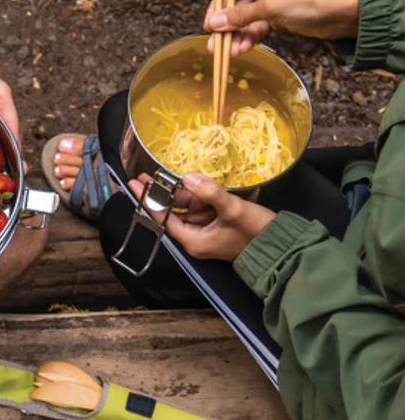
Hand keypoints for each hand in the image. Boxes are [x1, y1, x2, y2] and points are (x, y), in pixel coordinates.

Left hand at [129, 172, 274, 260]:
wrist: (283, 248)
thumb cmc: (257, 234)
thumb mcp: (233, 210)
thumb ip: (210, 193)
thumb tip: (188, 177)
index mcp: (193, 240)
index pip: (163, 218)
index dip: (148, 200)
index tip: (135, 184)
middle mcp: (197, 237)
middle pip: (173, 211)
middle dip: (162, 192)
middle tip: (147, 174)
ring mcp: (209, 231)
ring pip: (189, 207)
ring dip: (183, 191)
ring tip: (172, 172)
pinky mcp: (220, 224)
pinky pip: (204, 207)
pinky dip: (201, 194)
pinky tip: (198, 180)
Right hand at [203, 0, 359, 56]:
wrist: (345, 13)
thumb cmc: (312, 0)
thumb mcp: (272, 7)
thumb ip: (241, 15)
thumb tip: (214, 22)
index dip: (217, 10)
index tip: (207, 28)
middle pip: (235, 8)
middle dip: (225, 28)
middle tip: (214, 47)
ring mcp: (270, 4)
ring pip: (245, 22)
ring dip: (237, 37)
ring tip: (230, 53)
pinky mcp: (278, 19)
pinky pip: (257, 29)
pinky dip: (249, 39)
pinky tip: (242, 50)